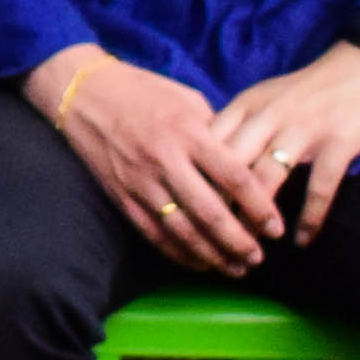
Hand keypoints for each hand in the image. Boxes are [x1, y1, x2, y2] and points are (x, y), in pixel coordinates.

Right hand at [32, 47, 284, 271]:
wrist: (82, 92)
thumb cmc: (142, 90)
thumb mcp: (187, 99)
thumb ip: (216, 132)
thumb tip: (246, 163)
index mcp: (188, 132)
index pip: (234, 177)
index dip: (260, 207)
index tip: (276, 228)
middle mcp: (165, 159)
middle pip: (211, 212)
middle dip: (240, 241)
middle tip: (259, 258)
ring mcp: (140, 180)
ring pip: (183, 230)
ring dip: (213, 255)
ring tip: (236, 269)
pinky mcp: (121, 194)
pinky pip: (154, 232)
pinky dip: (178, 253)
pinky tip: (198, 263)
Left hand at [212, 42, 359, 246]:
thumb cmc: (306, 90)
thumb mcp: (263, 99)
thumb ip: (236, 126)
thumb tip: (202, 159)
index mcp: (245, 106)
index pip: (208, 146)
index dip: (195, 180)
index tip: (185, 212)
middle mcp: (267, 116)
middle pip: (230, 166)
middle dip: (219, 206)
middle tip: (212, 241)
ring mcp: (303, 129)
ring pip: (267, 178)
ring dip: (258, 217)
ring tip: (252, 247)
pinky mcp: (338, 142)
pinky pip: (319, 186)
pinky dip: (310, 216)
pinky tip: (302, 239)